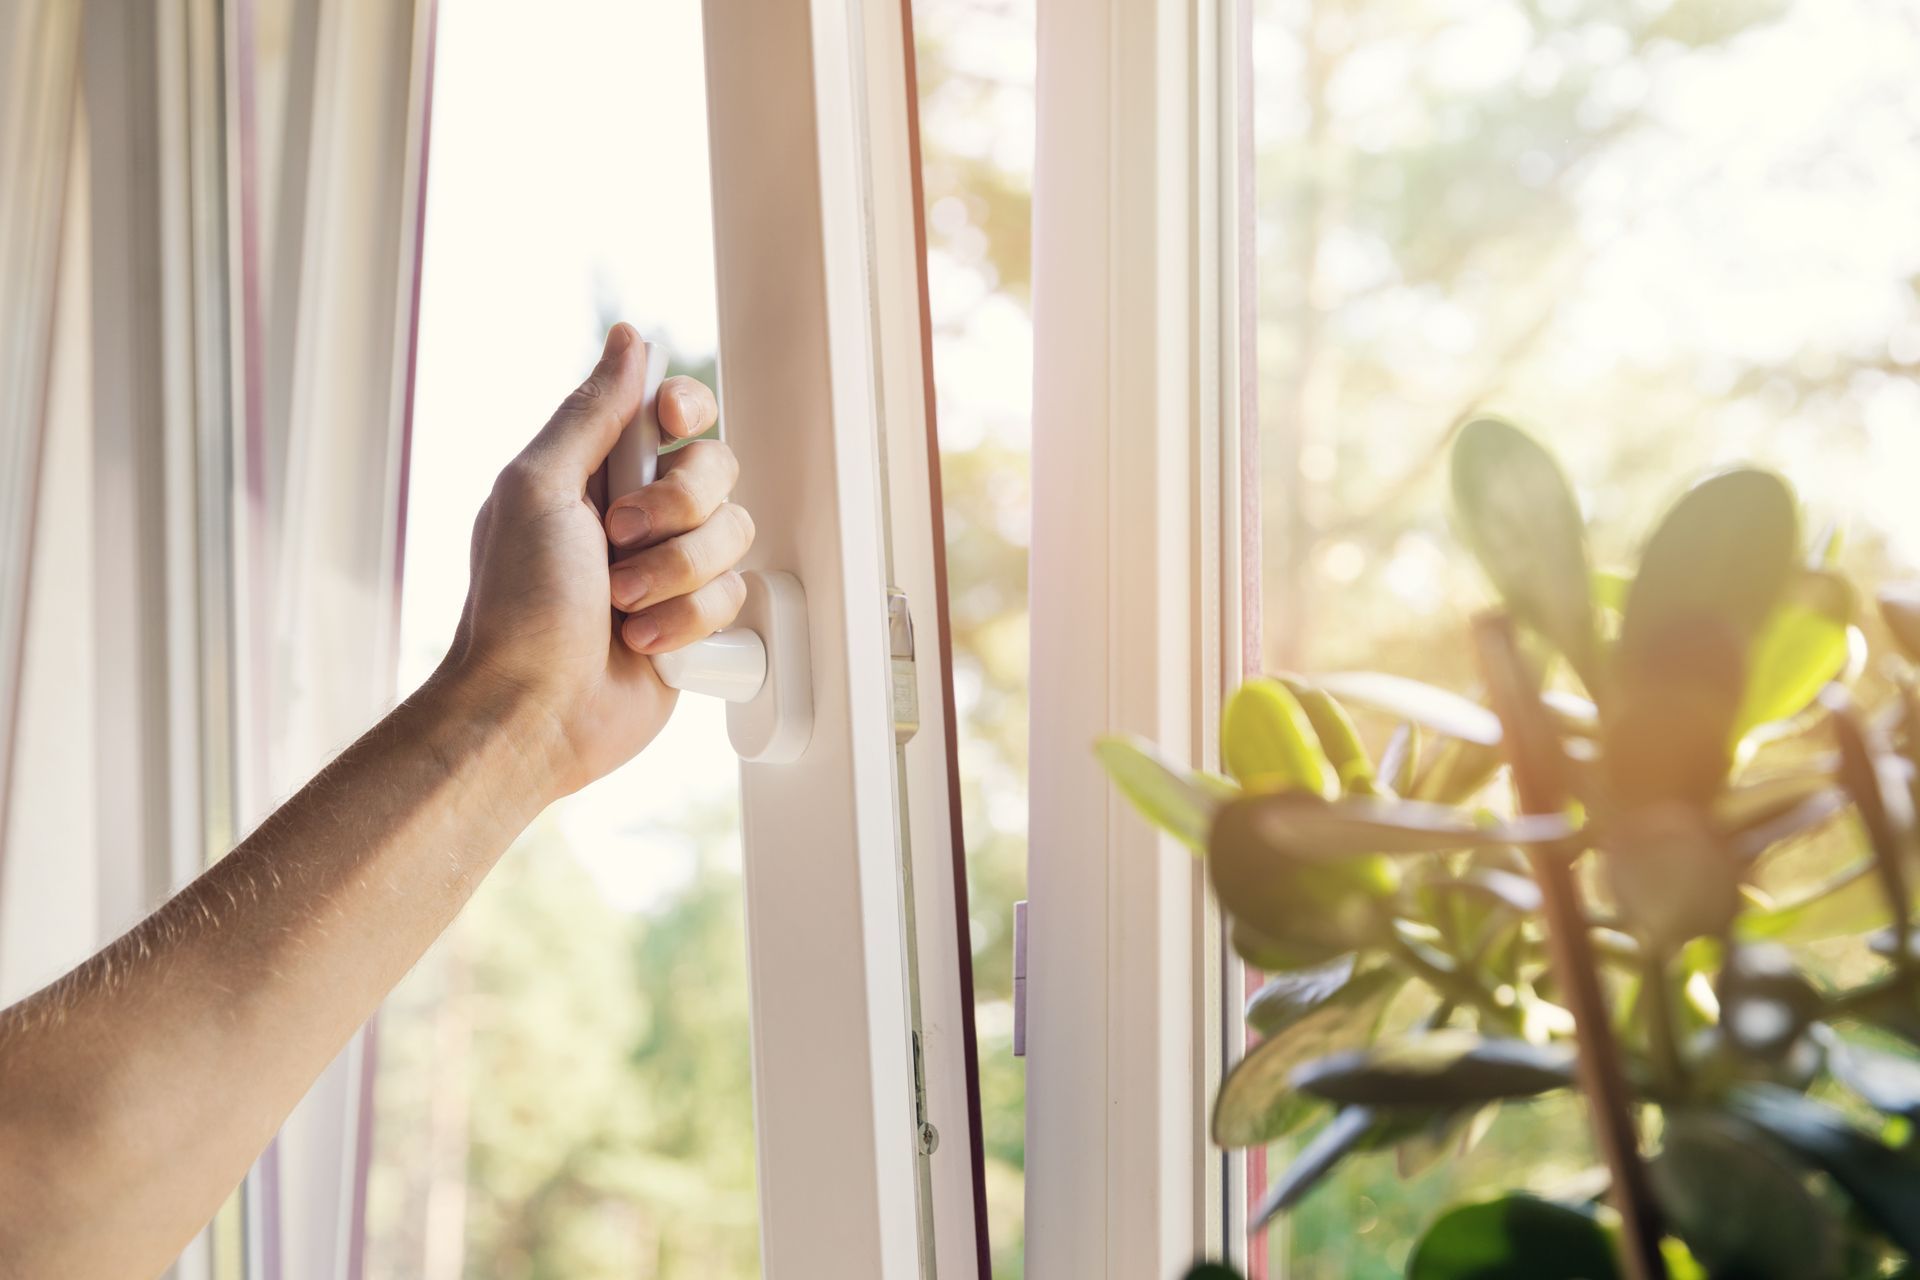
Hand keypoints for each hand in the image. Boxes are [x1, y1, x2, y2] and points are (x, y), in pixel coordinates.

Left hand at [443, 323, 752, 796]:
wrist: (534, 711)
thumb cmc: (518, 605)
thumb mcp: (538, 489)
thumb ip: (592, 413)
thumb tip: (629, 339)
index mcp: (596, 471)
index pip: (673, 411)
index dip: (687, 411)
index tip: (671, 424)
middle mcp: (639, 515)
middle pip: (717, 470)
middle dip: (677, 509)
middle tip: (619, 540)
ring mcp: (670, 570)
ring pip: (734, 536)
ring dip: (677, 574)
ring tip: (622, 606)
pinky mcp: (695, 623)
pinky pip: (736, 597)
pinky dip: (687, 622)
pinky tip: (642, 643)